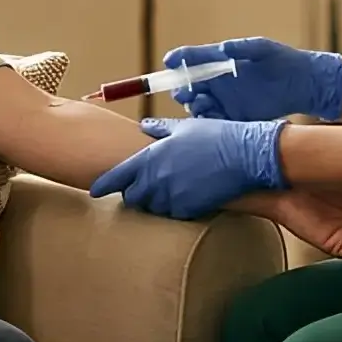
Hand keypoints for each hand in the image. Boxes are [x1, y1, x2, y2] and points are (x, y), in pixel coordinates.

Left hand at [90, 117, 287, 217]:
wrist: (247, 156)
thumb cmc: (216, 137)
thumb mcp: (184, 127)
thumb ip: (159, 129)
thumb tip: (144, 127)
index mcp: (150, 157)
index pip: (116, 177)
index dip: (103, 184)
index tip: (94, 190)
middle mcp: (156, 179)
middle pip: (132, 197)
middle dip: (135, 194)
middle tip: (145, 188)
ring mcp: (171, 196)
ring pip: (152, 208)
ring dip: (156, 201)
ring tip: (170, 190)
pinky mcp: (188, 209)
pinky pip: (173, 214)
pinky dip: (175, 208)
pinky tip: (186, 197)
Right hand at [165, 37, 341, 120]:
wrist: (303, 84)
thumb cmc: (283, 60)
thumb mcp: (262, 49)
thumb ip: (241, 47)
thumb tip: (222, 48)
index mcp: (219, 63)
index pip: (192, 59)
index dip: (178, 60)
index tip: (169, 61)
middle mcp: (217, 82)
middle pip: (189, 85)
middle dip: (182, 88)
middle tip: (185, 91)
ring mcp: (223, 101)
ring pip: (197, 105)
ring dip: (194, 104)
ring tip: (201, 103)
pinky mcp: (232, 117)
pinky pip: (213, 121)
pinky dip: (207, 120)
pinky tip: (211, 117)